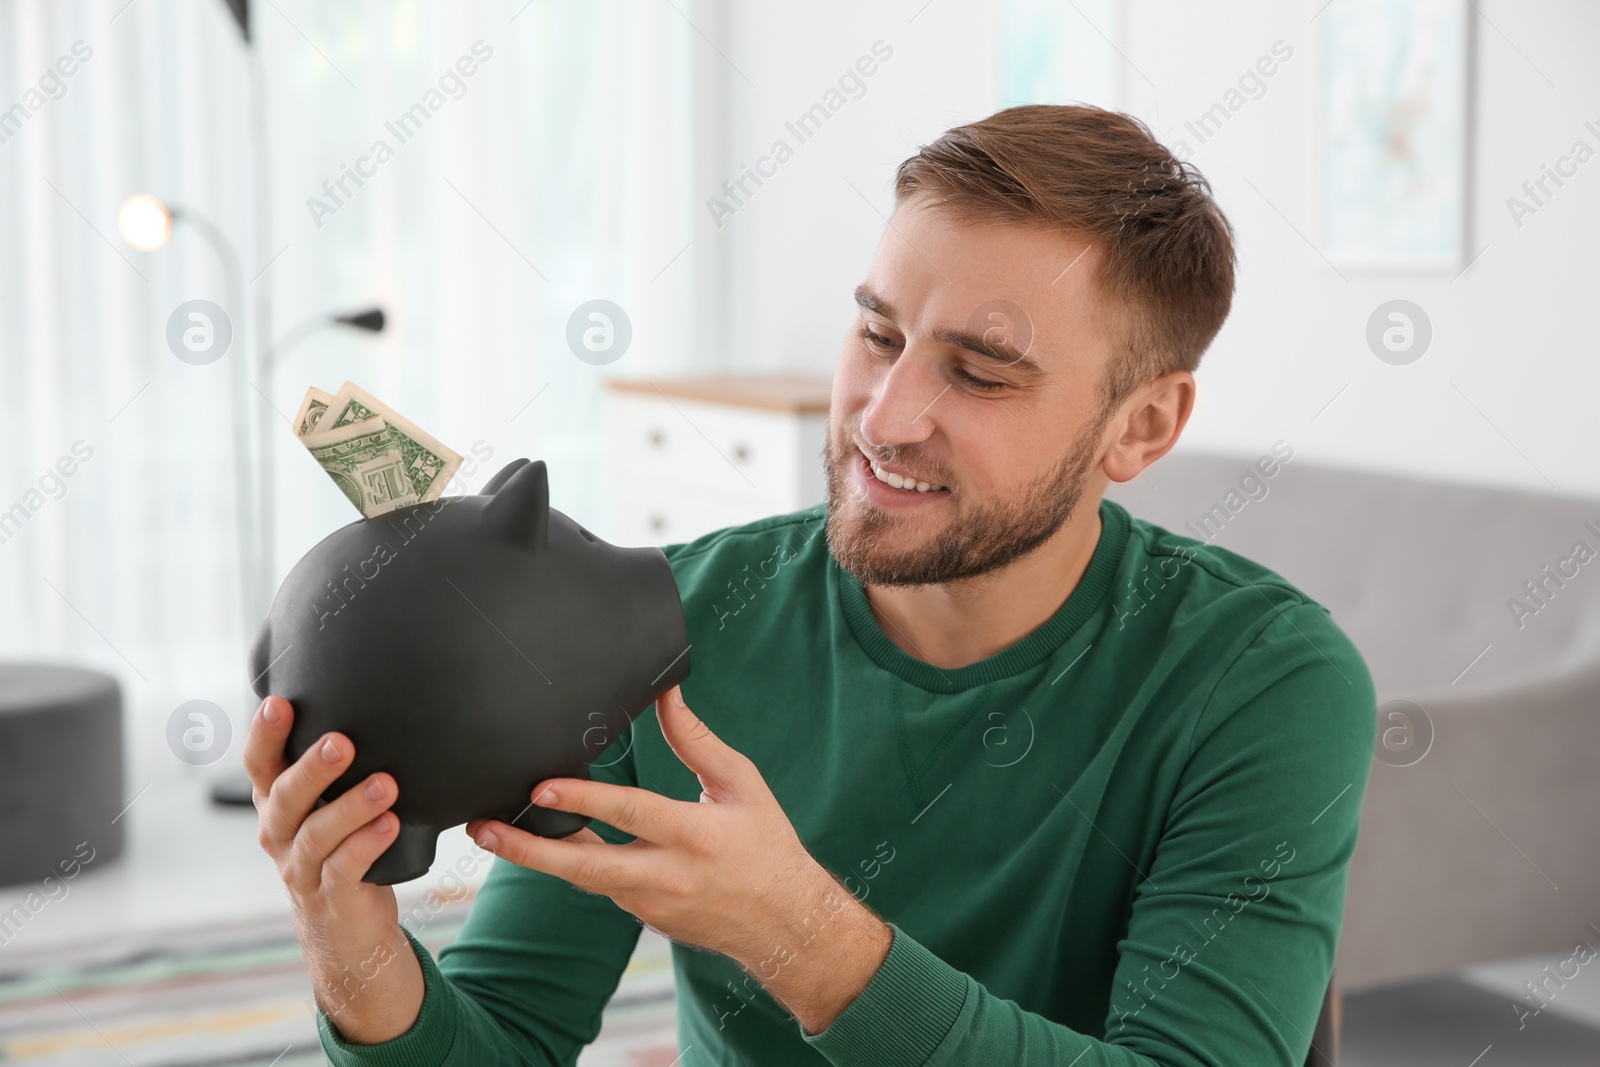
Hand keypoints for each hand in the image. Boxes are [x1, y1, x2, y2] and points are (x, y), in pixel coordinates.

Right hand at [245, 695, 423, 1043]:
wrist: (344, 928)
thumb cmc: (341, 846)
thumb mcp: (327, 804)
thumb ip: (339, 766)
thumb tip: (379, 699)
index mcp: (276, 803)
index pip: (259, 764)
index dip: (264, 735)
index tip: (279, 703)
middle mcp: (279, 833)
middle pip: (285, 796)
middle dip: (312, 768)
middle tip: (341, 742)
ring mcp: (301, 868)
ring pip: (317, 834)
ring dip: (350, 807)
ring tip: (385, 784)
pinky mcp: (331, 897)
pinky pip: (344, 869)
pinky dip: (366, 846)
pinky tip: (391, 825)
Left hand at [465, 685, 891, 1032]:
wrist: (784, 924)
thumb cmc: (768, 845)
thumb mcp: (741, 784)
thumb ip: (697, 741)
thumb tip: (666, 695)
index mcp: (697, 835)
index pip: (633, 813)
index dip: (585, 801)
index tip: (542, 788)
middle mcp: (668, 875)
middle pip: (586, 866)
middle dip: (529, 849)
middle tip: (483, 830)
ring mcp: (651, 904)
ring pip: (583, 879)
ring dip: (536, 856)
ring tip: (488, 833)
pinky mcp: (642, 916)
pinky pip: (599, 885)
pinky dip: (569, 864)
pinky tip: (536, 844)